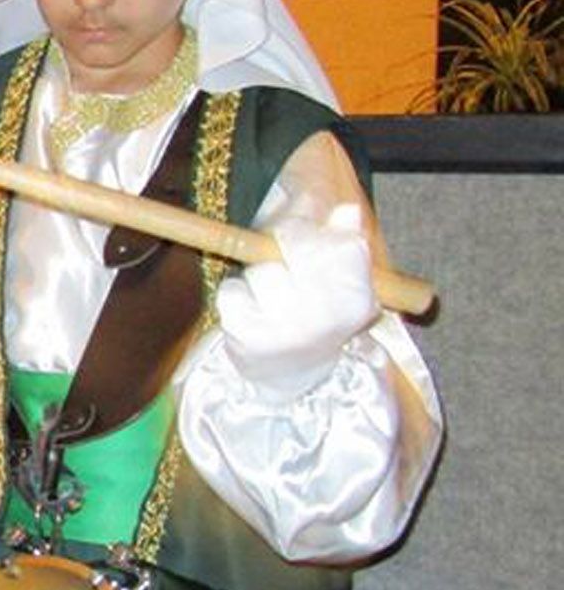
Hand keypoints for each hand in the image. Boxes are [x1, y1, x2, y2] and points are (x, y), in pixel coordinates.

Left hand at [216, 203, 379, 395]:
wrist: (290, 377)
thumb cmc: (317, 319)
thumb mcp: (343, 287)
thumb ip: (346, 246)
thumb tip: (347, 212)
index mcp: (356, 300)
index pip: (338, 243)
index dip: (312, 236)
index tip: (301, 244)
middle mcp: (324, 316)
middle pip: (293, 245)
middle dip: (283, 248)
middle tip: (283, 265)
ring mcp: (284, 327)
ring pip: (261, 270)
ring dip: (259, 277)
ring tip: (272, 299)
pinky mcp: (247, 335)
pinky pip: (231, 291)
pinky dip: (236, 296)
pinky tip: (253, 314)